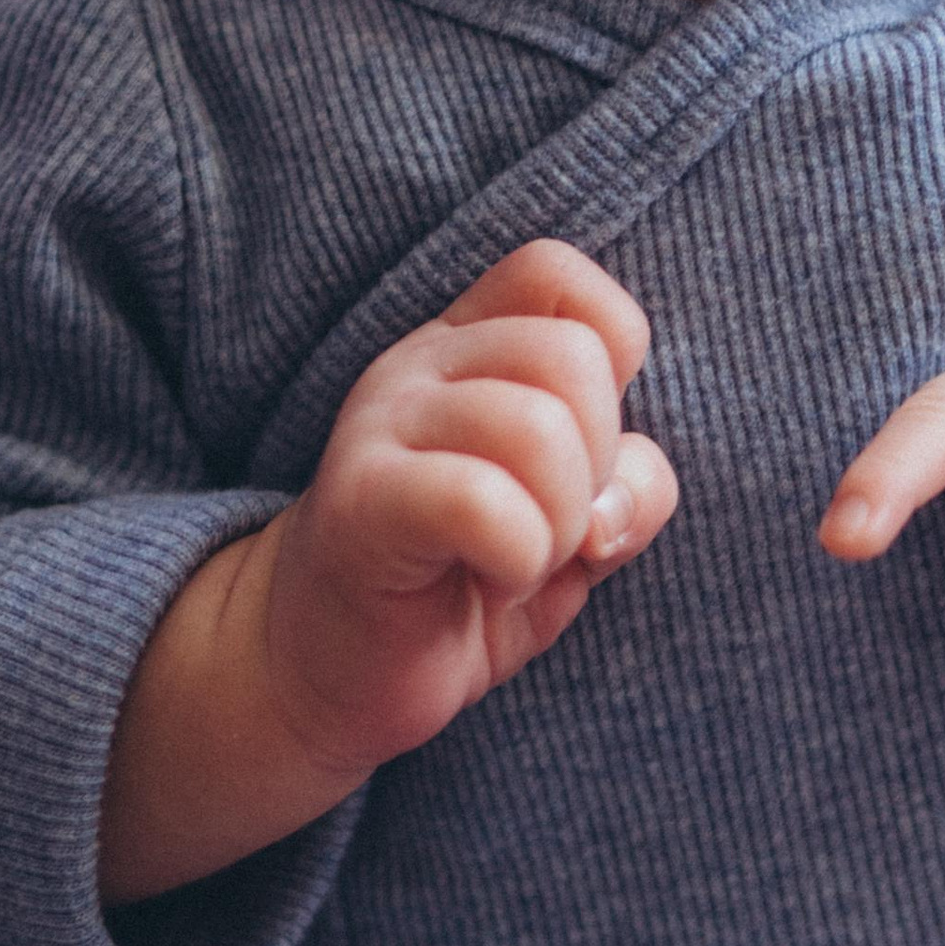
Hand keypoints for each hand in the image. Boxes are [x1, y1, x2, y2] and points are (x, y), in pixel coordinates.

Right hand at [100, 241, 675, 903]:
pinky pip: (483, 501)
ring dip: (560, 524)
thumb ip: (626, 492)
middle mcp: (418, 364)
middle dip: (596, 466)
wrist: (317, 673)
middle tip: (544, 529)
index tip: (582, 446)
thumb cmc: (454, 589)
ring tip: (514, 563)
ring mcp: (379, 425)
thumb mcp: (571, 533)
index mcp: (466, 346)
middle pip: (572, 357)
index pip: (554, 273)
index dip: (610, 353)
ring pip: (539, 429)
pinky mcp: (360, 503)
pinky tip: (489, 583)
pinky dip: (520, 557)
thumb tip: (618, 506)